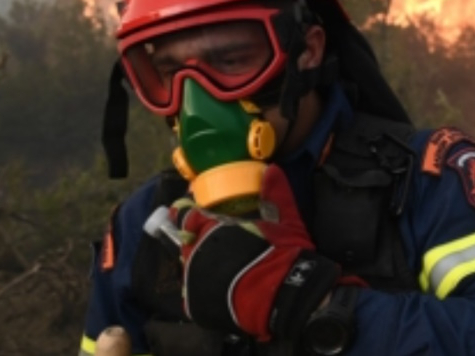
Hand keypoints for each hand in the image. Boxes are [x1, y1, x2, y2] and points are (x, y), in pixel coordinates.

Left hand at [173, 164, 339, 342]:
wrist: (286, 295)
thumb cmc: (282, 253)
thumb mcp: (284, 219)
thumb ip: (276, 194)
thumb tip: (273, 169)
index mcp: (212, 229)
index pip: (189, 216)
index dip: (190, 212)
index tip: (193, 211)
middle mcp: (196, 253)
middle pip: (188, 242)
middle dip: (198, 239)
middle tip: (217, 243)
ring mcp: (193, 280)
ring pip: (189, 266)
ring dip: (201, 263)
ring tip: (221, 267)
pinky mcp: (195, 304)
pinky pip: (192, 292)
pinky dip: (203, 288)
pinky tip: (219, 287)